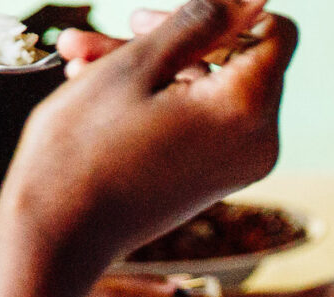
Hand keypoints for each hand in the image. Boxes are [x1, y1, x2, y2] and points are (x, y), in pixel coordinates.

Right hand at [0, 0, 296, 261]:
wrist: (56, 237)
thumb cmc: (86, 147)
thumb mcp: (139, 63)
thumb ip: (201, 20)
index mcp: (248, 110)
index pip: (277, 30)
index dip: (228, 10)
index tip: (168, 15)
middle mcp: (258, 144)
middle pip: (235, 58)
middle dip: (171, 36)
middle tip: (111, 28)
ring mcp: (236, 165)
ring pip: (204, 86)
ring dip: (146, 63)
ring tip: (76, 55)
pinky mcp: (211, 178)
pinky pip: (195, 118)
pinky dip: (153, 96)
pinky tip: (92, 83)